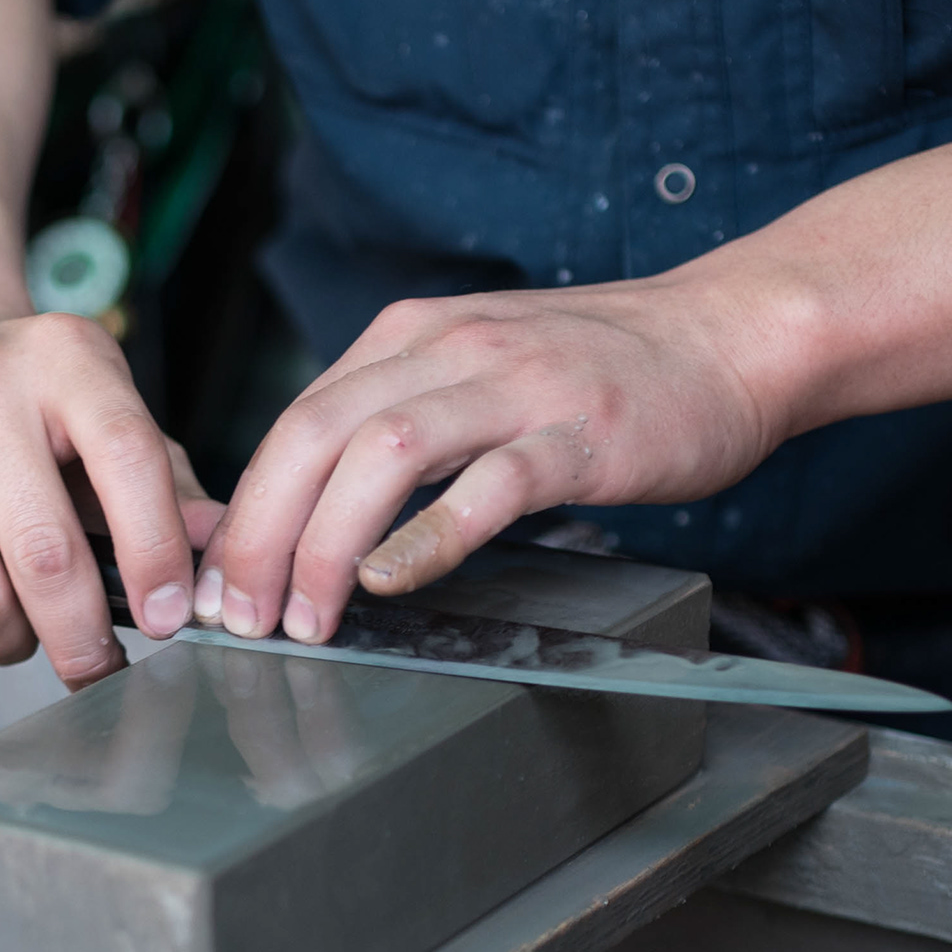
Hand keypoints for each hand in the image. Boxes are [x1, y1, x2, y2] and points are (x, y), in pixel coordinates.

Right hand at [0, 310, 227, 683]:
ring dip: (11, 642)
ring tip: (23, 628)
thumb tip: (215, 558)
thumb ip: (169, 487)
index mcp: (65, 356)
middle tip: (97, 668)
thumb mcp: (107, 419)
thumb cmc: (31, 413)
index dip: (156, 554)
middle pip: (44, 553)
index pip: (126, 458)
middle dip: (82, 639)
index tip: (170, 620)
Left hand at [195, 282, 789, 639]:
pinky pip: (487, 484)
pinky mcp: (579, 432)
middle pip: (314, 436)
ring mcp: (516, 387)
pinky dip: (429, 536)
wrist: (733, 335)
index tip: (219, 583)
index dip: (243, 508)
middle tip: (239, 614)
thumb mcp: (478, 370)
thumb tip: (312, 507)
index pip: (295, 420)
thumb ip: (400, 420)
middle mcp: (451, 349)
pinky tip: (396, 580)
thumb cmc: (606, 368)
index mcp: (412, 336)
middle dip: (259, 535)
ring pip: (380, 454)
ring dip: (325, 544)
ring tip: (306, 616)